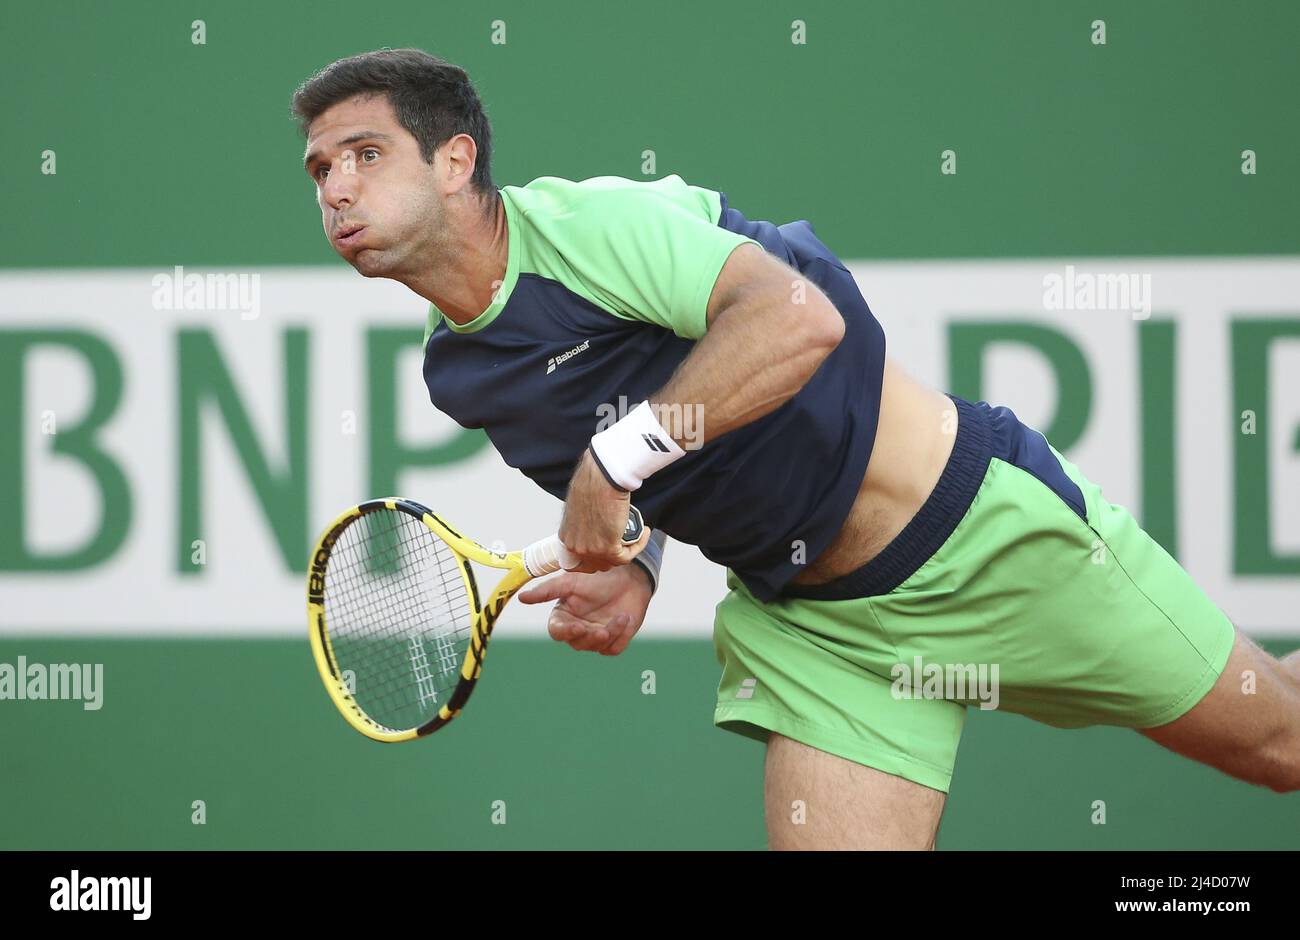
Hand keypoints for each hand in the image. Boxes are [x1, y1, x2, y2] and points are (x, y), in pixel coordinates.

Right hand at [517, 564, 652, 654]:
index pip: (557, 632)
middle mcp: (577, 629)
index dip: (566, 632)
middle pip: (578, 644)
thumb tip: (521, 598)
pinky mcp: (614, 641)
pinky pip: (614, 648)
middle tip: (603, 630)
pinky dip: (621, 636)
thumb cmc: (597, 578)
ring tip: (622, 616)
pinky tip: (627, 619)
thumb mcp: (571, 581)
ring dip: (610, 634)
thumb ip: (547, 591)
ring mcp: (596, 637)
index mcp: (564, 616)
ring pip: (597, 647)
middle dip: (591, 637)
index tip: (578, 626)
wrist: (630, 578)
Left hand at [557, 449, 650, 572]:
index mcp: (566, 537)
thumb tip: (597, 528)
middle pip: (597, 565)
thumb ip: (584, 523)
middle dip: (612, 557)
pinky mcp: (608, 549)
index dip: (594, 559)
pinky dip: (638, 545)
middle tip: (625, 544)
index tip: (606, 553)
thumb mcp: (579, 508)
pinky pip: (627, 556)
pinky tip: (644, 532)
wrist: (601, 478)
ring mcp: (591, 550)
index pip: (577, 563)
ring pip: (614, 562)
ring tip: (637, 534)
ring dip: (628, 550)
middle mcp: (576, 547)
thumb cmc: (591, 484)